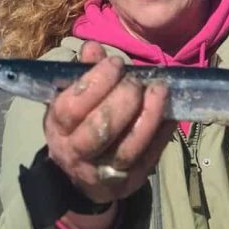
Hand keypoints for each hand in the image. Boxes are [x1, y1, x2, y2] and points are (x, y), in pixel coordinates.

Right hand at [43, 41, 175, 203]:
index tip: (115, 63)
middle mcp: (76, 153)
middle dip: (123, 99)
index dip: (96, 83)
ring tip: (159, 90)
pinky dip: (163, 131)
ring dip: (148, 115)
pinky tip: (171, 110)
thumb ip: (84, 73)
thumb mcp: (72, 99)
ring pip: (128, 147)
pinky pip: (151, 155)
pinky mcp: (131, 181)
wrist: (84, 174)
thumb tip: (92, 48)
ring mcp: (104, 172)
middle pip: (100, 129)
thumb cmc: (79, 124)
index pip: (71, 107)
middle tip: (136, 81)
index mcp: (58, 128)